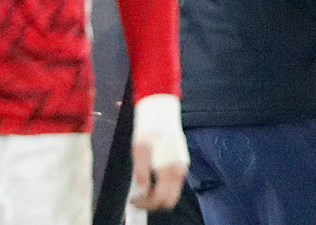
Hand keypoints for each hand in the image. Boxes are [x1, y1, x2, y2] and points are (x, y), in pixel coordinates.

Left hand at [128, 94, 188, 210]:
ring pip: (172, 192)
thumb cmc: (150, 128)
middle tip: (139, 198)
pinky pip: (173, 182)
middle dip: (154, 203)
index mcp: (170, 168)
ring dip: (158, 194)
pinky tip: (150, 178)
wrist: (161, 111)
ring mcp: (181, 166)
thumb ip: (141, 174)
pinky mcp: (180, 161)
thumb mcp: (139, 151)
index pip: (161, 199)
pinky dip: (162, 185)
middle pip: (170, 200)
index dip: (146, 203)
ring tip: (142, 188)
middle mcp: (179, 170)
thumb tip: (142, 190)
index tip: (134, 200)